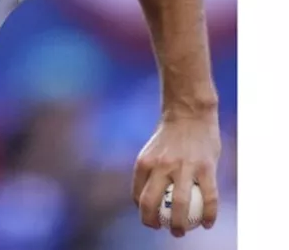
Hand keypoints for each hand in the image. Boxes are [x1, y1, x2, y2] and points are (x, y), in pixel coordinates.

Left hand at [133, 112, 221, 236]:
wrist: (190, 113)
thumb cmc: (170, 136)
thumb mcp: (152, 151)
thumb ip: (150, 173)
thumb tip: (148, 196)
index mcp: (144, 162)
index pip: (137, 194)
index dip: (141, 211)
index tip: (150, 218)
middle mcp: (161, 165)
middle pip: (151, 202)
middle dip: (152, 222)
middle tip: (161, 229)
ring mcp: (184, 167)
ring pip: (180, 205)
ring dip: (179, 224)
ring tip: (180, 232)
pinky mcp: (205, 168)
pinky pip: (209, 198)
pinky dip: (208, 215)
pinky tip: (207, 224)